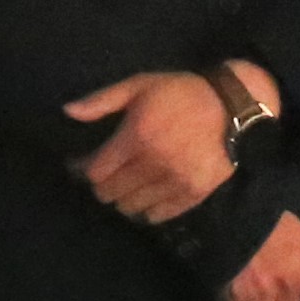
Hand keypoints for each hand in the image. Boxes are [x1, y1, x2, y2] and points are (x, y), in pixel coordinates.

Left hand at [64, 69, 240, 223]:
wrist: (232, 107)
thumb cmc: (180, 93)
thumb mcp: (139, 85)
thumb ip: (102, 101)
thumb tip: (67, 112)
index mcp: (136, 136)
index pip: (96, 171)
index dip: (82, 170)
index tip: (79, 166)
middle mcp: (154, 163)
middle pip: (110, 193)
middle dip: (100, 185)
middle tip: (103, 175)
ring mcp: (175, 182)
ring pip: (131, 207)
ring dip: (121, 198)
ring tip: (124, 186)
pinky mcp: (194, 194)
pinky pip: (158, 215)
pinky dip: (146, 210)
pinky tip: (145, 196)